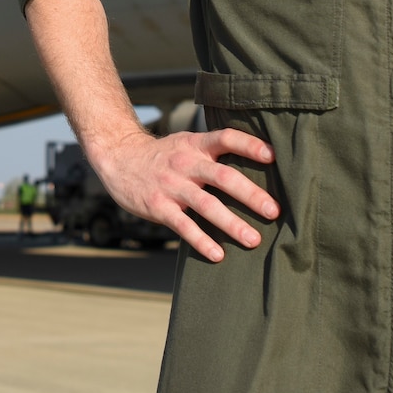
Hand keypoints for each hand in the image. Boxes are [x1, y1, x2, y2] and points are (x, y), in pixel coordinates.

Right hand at [88, 126, 277, 261]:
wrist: (118, 157)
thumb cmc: (163, 155)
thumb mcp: (187, 143)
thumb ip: (214, 152)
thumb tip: (259, 164)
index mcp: (196, 145)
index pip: (226, 138)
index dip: (249, 145)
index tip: (273, 156)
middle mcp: (186, 163)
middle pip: (222, 176)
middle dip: (250, 194)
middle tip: (274, 211)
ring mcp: (171, 185)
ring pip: (206, 204)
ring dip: (231, 223)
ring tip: (254, 239)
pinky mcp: (158, 206)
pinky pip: (183, 225)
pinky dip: (201, 240)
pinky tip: (218, 254)